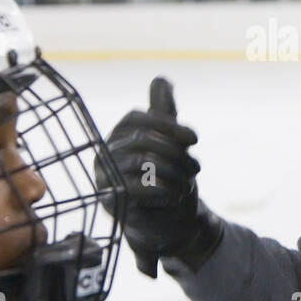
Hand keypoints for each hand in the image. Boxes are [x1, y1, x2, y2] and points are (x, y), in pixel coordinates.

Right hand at [95, 77, 223, 277]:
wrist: (167, 221)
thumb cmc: (167, 176)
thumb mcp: (170, 141)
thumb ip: (164, 112)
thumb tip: (161, 79)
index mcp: (117, 136)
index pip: (136, 119)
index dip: (167, 125)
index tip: (194, 138)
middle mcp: (104, 154)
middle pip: (142, 141)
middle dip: (176, 153)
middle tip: (196, 167)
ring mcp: (105, 179)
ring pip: (142, 163)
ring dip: (173, 174)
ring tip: (187, 184)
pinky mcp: (112, 203)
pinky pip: (137, 188)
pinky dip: (163, 191)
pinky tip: (175, 196)